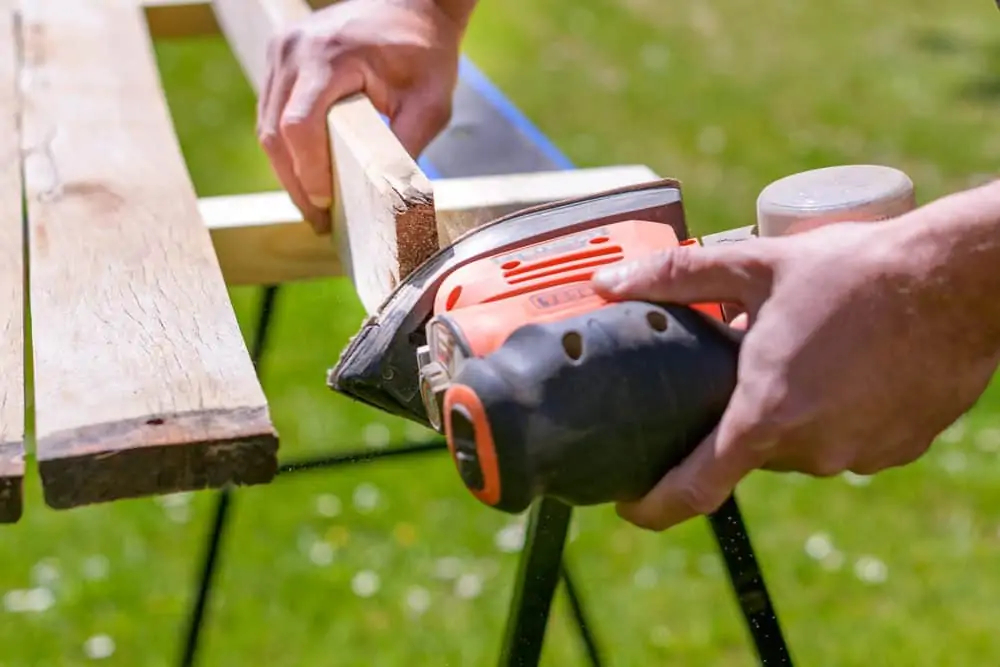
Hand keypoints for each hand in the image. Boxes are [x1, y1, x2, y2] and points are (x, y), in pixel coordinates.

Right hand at [257, 0, 464, 231]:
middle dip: (295, 182)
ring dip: (287, 169)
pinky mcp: (281, 56)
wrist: (412, 3)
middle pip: (274, 131)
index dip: (308, 173)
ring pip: (267, 125)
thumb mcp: (430, 103)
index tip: (326, 207)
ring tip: (313, 204)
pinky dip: (286, 147)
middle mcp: (295, 50)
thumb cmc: (424, 52)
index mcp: (331, 57)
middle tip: (319, 220)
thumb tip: (390, 199)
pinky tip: (308, 173)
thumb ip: (408, 147)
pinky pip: (272, 111)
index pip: (300, 126)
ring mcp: (282, 50)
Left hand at [591, 220, 999, 530]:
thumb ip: (673, 277)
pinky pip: (846, 442)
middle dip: (738, 414)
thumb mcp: (753, 265)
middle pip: (748, 448)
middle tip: (746, 363)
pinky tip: (848, 367)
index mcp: (765, 416)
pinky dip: (834, 414)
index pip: (694, 489)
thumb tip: (608, 282)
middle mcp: (811, 449)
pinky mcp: (897, 451)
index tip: (629, 505)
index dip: (653, 505)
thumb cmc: (853, 271)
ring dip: (789, 410)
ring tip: (806, 352)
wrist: (959, 281)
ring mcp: (858, 456)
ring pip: (798, 444)